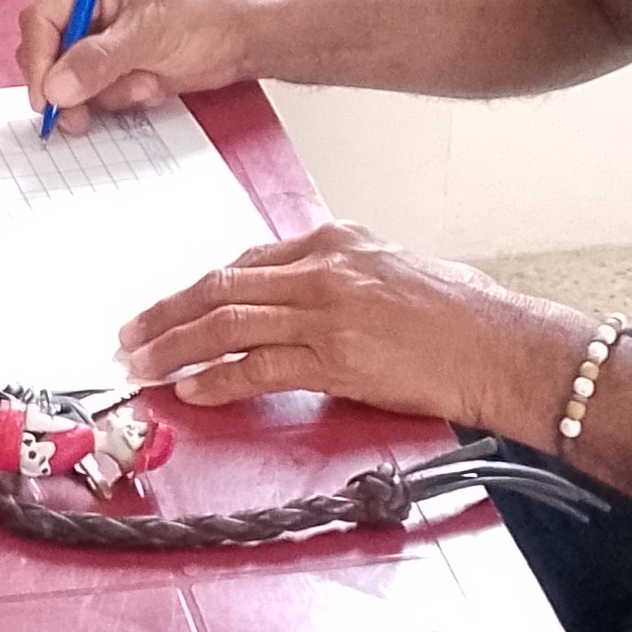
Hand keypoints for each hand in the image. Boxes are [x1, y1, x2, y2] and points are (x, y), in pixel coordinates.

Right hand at [17, 0, 252, 129]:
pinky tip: (151, 84)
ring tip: (144, 82)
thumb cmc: (204, 15)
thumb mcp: (146, 34)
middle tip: (80, 115)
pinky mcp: (116, 66)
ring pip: (71, 80)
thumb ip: (98, 61)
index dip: (38, 60)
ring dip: (105, 93)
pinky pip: (97, 93)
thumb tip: (56, 88)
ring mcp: (102, 39)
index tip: (47, 97)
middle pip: (49, 54)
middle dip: (70, 85)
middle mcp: (89, 7)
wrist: (243, 39)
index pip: (41, 20)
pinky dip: (121, 97)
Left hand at [119, 222, 576, 435]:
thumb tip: (298, 301)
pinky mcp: (333, 357)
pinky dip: (216, 379)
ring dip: (174, 346)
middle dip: (166, 312)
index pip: (246, 263)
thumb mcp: (395, 268)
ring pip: (225, 323)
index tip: (170, 307)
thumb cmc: (463, 313)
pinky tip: (190, 390)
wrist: (501, 344)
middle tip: (130, 334)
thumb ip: (341, 276)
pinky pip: (256, 367)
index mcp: (336, 241)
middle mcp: (323, 269)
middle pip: (220, 287)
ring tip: (142, 365)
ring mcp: (325, 313)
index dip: (198, 288)